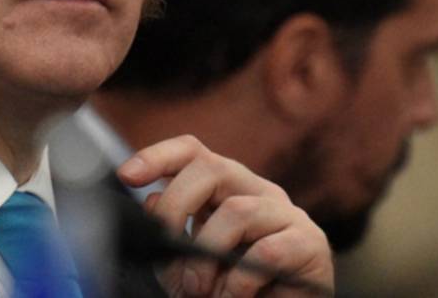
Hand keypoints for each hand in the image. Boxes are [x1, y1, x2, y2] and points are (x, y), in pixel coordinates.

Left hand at [118, 135, 333, 296]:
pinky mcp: (310, 244)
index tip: (127, 176)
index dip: (159, 156)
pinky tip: (234, 297)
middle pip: (213, 168)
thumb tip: (152, 200)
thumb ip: (170, 238)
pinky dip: (240, 281)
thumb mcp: (188, 271)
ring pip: (237, 211)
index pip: (194, 153)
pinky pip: (267, 250)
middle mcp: (259, 193)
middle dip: (177, 206)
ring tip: (201, 291)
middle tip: (165, 248)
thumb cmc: (235, 295)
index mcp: (228, 192)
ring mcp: (287, 215)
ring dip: (207, 256)